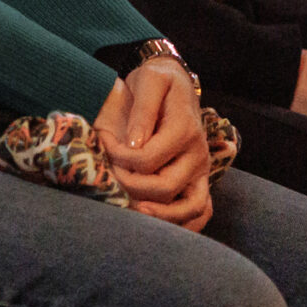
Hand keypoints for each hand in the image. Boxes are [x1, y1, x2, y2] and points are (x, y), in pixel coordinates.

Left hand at [96, 59, 213, 230]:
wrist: (176, 82)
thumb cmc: (158, 81)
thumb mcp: (149, 81)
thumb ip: (143, 111)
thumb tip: (135, 144)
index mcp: (184, 128)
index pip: (148, 159)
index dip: (120, 158)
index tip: (104, 144)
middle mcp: (198, 153)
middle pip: (165, 187)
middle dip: (131, 187)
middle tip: (111, 176)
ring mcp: (201, 170)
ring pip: (191, 208)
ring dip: (160, 216)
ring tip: (132, 209)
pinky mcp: (200, 180)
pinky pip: (201, 212)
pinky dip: (185, 225)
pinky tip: (159, 225)